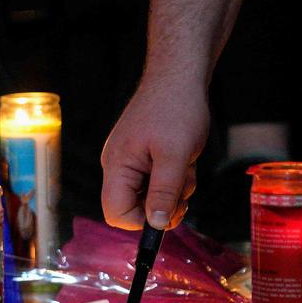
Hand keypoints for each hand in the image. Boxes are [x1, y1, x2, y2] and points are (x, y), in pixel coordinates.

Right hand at [100, 74, 207, 230]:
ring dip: (174, 190)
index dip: (143, 221)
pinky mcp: (143, 156)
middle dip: (163, 204)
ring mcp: (130, 161)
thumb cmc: (175, 109)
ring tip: (185, 164)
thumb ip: (163, 192)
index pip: (116, 213)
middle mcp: (118, 166)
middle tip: (182, 188)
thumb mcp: (175, 155)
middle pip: (133, 207)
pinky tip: (183, 159)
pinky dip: (174, 178)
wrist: (178, 78)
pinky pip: (157, 181)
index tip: (169, 213)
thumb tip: (154, 225)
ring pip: (150, 196)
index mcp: (117, 166)